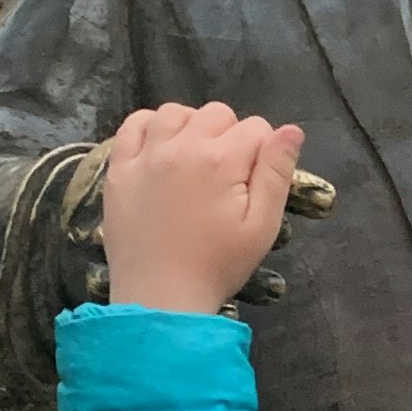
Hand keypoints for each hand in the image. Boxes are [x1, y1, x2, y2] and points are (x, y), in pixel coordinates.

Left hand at [99, 102, 306, 314]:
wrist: (159, 298)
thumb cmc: (217, 266)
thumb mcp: (262, 226)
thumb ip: (277, 173)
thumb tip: (291, 129)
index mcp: (223, 160)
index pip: (256, 128)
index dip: (263, 150)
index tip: (255, 180)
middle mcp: (183, 146)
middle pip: (217, 114)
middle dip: (230, 135)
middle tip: (226, 176)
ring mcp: (147, 155)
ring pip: (176, 113)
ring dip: (191, 126)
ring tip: (194, 159)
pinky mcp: (120, 169)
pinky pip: (134, 125)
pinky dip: (150, 127)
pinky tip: (160, 148)